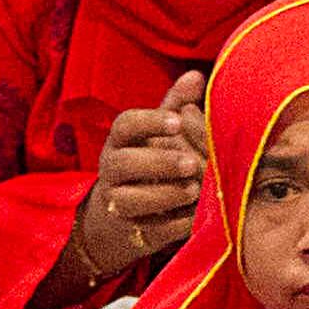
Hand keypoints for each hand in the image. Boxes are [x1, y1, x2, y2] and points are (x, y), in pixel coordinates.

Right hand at [71, 78, 209, 290]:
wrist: (119, 219)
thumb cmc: (147, 164)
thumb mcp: (157, 134)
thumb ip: (175, 106)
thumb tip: (197, 75)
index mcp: (119, 141)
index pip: (124, 125)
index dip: (150, 122)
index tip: (177, 121)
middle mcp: (111, 171)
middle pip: (122, 163)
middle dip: (158, 163)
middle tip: (191, 163)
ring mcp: (116, 203)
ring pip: (129, 200)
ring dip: (164, 195)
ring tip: (194, 191)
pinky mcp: (130, 233)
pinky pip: (149, 230)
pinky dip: (174, 224)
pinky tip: (198, 217)